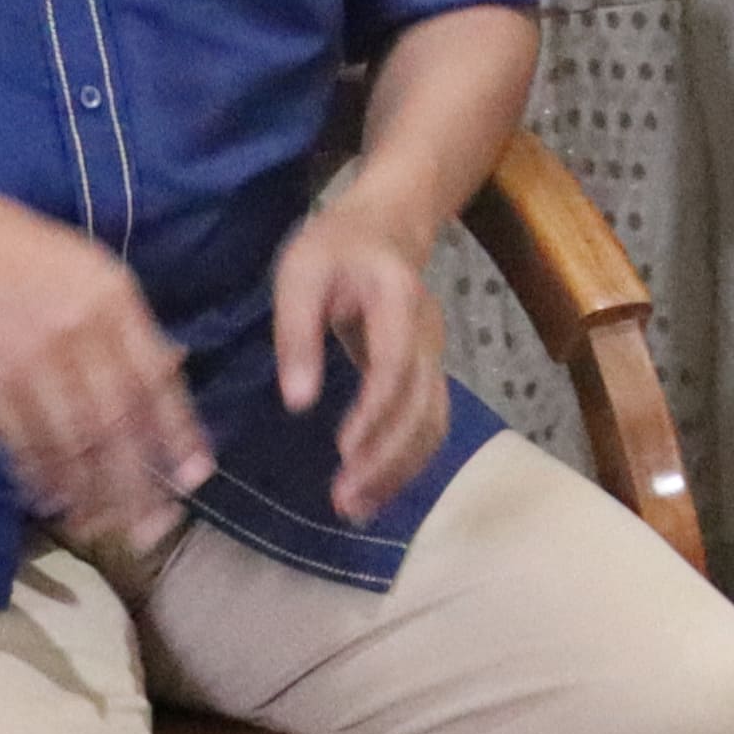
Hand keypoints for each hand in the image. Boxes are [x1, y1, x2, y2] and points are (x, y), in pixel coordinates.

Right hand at [0, 176, 206, 545]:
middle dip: (138, 481)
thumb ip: (124, 318)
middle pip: (117, 423)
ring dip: (91, 490)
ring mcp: (29, 360)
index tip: (195, 475)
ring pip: (71, 441)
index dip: (179, 433)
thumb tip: (166, 367)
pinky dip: (40, 475)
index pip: (155, 378)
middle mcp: (78, 332)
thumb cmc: (12, 243)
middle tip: (152, 527)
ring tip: (108, 526)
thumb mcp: (84, 261)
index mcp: (111, 296)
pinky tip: (54, 500)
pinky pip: (21, 440)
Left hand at [271, 204, 453, 517]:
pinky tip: (374, 490)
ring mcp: (435, 356)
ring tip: (356, 507)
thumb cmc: (336, 248)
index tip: (344, 450)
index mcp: (399, 301)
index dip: (375, 411)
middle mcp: (429, 334)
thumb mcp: (300, 274)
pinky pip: (429, 424)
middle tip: (343, 499)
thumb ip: (298, 334)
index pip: (397, 365)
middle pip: (421, 406)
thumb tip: (297, 403)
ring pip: (432, 423)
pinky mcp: (428, 374)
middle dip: (386, 458)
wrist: (388, 226)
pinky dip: (406, 462)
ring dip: (399, 470)